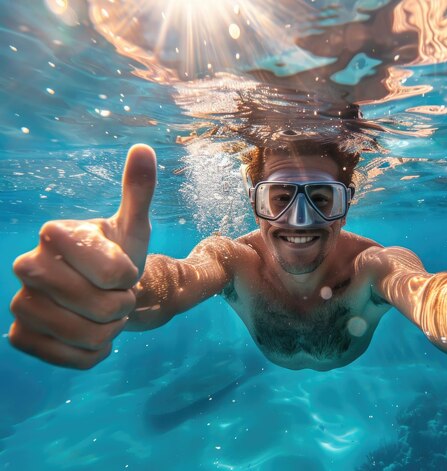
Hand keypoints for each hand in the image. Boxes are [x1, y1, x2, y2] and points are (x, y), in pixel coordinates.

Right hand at [9, 144, 156, 368]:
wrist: (101, 292)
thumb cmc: (120, 255)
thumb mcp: (133, 225)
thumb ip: (138, 190)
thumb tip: (144, 149)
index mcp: (55, 233)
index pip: (114, 272)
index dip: (129, 278)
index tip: (123, 270)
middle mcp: (27, 265)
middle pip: (97, 305)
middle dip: (120, 306)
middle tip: (115, 297)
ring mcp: (19, 303)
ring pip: (84, 334)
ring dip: (108, 331)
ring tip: (104, 315)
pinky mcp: (20, 336)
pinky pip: (67, 358)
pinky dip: (91, 355)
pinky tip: (90, 337)